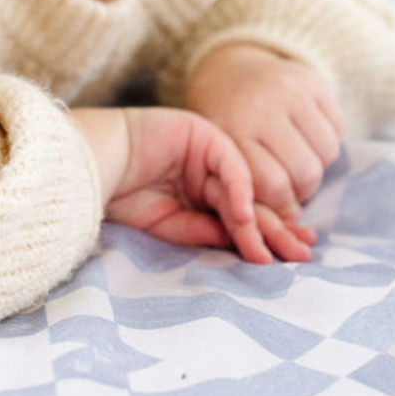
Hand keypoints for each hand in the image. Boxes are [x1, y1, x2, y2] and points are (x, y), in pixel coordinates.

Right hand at [96, 105, 315, 263]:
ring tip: (279, 248)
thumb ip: (209, 232)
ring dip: (261, 220)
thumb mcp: (171, 226)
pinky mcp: (203, 134)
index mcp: (198, 196)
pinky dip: (239, 191)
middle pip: (250, 203)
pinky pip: (230, 165)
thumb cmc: (122, 197)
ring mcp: (207, 153)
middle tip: (301, 253)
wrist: (93, 164)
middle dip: (276, 230)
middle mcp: (207, 174)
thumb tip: (255, 248)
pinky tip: (244, 217)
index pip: (238, 219)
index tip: (287, 261)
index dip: (263, 239)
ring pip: (245, 188)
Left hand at [184, 43, 343, 223]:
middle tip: (293, 188)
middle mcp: (261, 106)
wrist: (230, 72)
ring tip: (299, 163)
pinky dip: (326, 142)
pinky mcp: (313, 79)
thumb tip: (291, 225)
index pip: (272, 186)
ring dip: (318, 167)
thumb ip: (247, 192)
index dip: (282, 207)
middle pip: (306, 173)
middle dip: (303, 191)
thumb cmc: (225, 127)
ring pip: (327, 153)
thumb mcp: (222, 156)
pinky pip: (338, 129)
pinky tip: (307, 138)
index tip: (281, 211)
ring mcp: (289, 89)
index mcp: (231, 130)